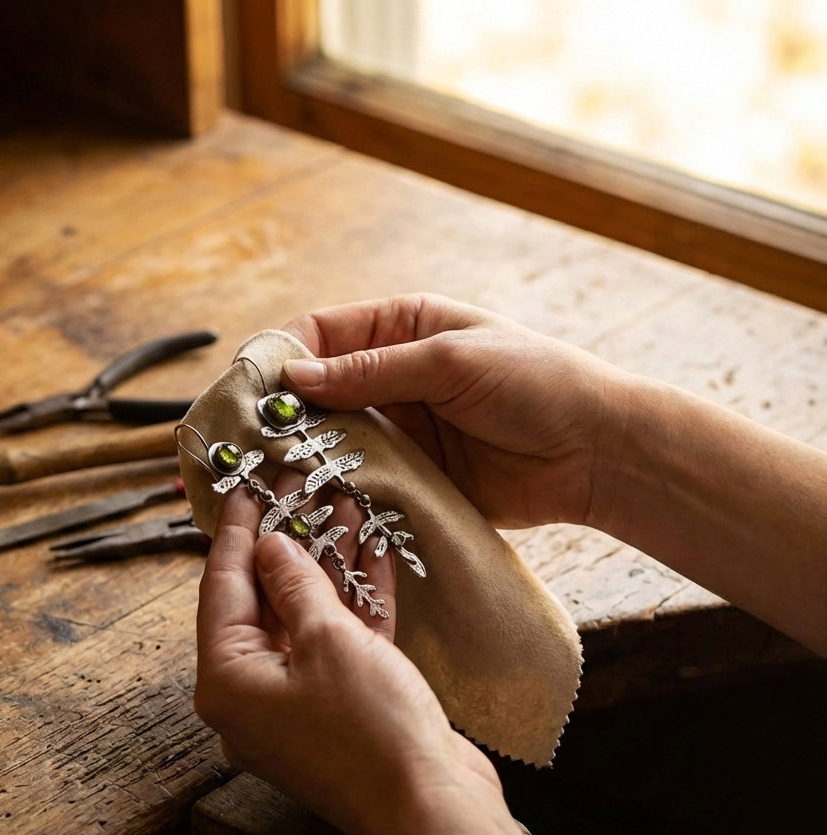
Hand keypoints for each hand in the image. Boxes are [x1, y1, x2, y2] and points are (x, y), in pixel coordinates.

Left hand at [194, 486, 504, 834]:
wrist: (434, 810)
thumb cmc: (371, 730)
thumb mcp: (327, 640)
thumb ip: (294, 584)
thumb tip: (271, 546)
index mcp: (227, 682)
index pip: (222, 589)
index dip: (237, 532)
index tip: (245, 487)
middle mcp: (253, 694)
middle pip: (263, 600)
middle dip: (289, 541)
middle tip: (299, 488)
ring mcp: (298, 704)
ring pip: (307, 616)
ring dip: (328, 563)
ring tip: (344, 504)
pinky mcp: (342, 707)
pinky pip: (339, 642)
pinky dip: (355, 601)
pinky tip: (374, 551)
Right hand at [281, 293, 628, 529]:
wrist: (595, 452)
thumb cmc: (536, 383)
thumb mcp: (450, 361)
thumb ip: (371, 370)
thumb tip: (294, 378)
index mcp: (402, 328)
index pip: (321, 333)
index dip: (281, 356)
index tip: (248, 388)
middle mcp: (392, 377)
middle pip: (318, 390)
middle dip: (283, 411)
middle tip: (248, 440)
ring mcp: (401, 429)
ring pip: (332, 437)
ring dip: (304, 452)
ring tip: (270, 472)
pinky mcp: (412, 475)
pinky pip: (361, 477)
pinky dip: (335, 485)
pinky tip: (312, 497)